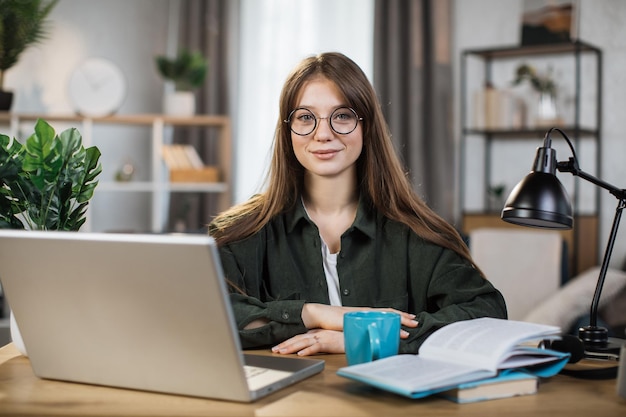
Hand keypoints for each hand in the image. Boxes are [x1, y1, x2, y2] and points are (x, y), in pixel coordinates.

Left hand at [272, 329, 343, 355]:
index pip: (297, 337)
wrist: (353, 335)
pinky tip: (301, 354)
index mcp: (315, 332)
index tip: (278, 347)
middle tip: (275, 350)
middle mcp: (316, 333)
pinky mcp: (328, 343)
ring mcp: (322, 337)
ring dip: (292, 347)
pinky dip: (308, 350)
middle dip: (285, 345)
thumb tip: (305, 346)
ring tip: (283, 352)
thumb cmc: (341, 337)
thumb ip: (316, 339)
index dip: (286, 342)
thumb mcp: (326, 337)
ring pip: (303, 342)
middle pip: (297, 339)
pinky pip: (316, 347)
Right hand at [301, 304, 418, 332]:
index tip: (408, 317)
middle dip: (403, 316)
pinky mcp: (358, 318)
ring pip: (384, 315)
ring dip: (398, 320)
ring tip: (410, 325)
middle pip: (388, 312)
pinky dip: (385, 324)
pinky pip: (375, 321)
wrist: (317, 315)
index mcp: (363, 313)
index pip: (383, 312)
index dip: (396, 314)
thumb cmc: (329, 321)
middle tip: (415, 321)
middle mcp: (365, 312)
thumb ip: (356, 328)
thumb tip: (365, 335)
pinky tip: (392, 328)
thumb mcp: (346, 325)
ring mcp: (362, 314)